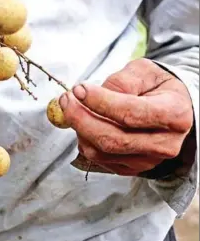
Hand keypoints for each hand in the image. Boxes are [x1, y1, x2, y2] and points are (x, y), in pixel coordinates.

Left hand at [60, 58, 193, 175]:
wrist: (169, 108)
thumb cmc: (156, 87)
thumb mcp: (144, 72)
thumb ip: (121, 81)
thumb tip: (93, 94)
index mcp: (174, 114)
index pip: (131, 113)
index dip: (100, 102)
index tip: (79, 89)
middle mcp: (164, 143)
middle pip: (112, 139)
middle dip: (81, 118)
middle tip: (66, 99)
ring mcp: (148, 160)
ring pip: (101, 152)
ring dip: (79, 129)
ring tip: (72, 106)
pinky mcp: (131, 168)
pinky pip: (98, 159)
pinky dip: (84, 140)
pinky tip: (83, 122)